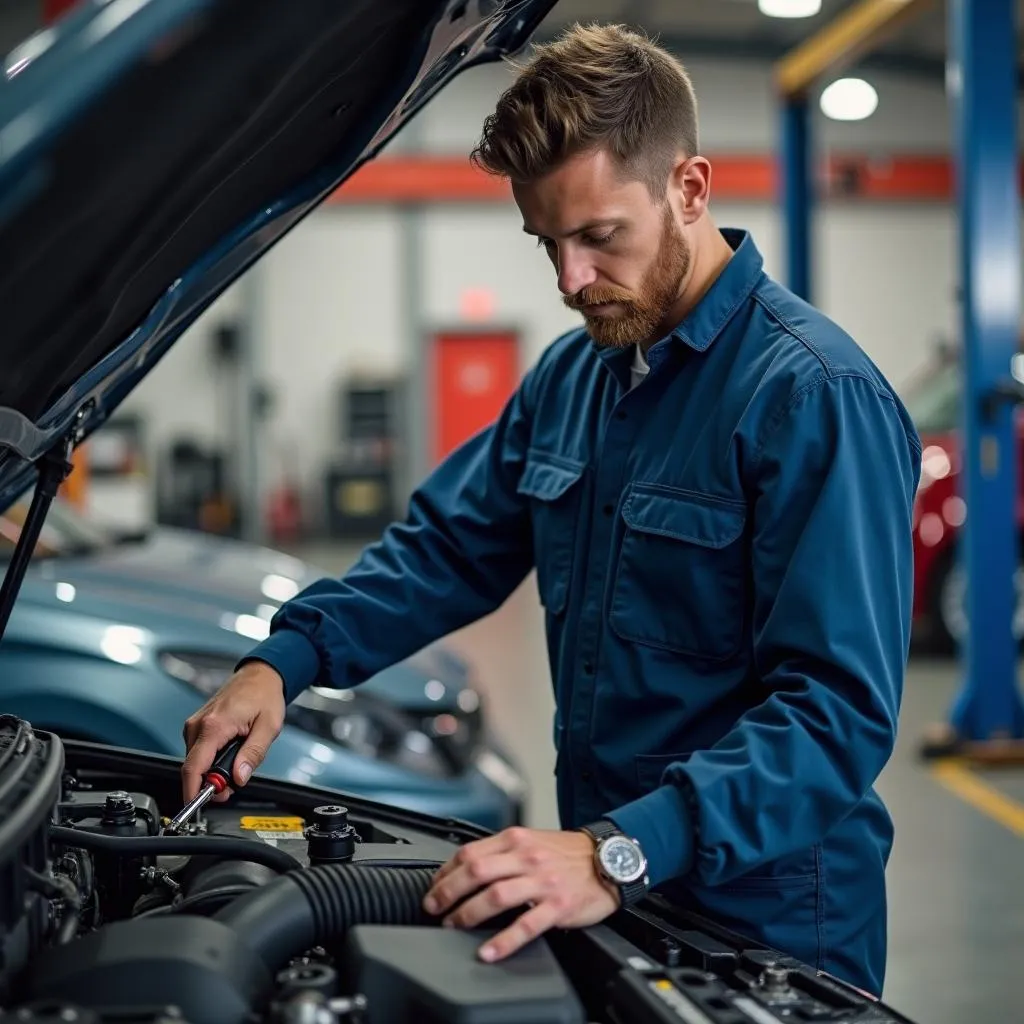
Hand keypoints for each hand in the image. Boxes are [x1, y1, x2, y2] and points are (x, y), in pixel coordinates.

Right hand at [181, 661, 285, 801]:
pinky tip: (231, 750)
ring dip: (214, 770)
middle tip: (236, 783)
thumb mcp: (268, 727)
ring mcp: (195, 724)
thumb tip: (239, 778)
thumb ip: (253, 755)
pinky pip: (199, 751)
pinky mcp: (197, 725)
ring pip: (196, 761)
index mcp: (214, 726)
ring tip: (239, 758)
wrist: (260, 676)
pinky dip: (212, 758)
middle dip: (212, 782)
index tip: (198, 805)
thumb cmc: (264, 696)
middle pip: (194, 768)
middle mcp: (198, 724)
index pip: (193, 768)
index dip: (193, 791)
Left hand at [422, 826, 618, 962]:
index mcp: (516, 840)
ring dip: (467, 913)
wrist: (608, 860)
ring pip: (495, 895)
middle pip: (475, 871)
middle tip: (433, 908)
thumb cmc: (568, 854)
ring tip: (453, 926)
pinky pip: (525, 925)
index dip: (445, 872)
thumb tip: (467, 867)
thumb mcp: (532, 840)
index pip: (469, 852)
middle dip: (447, 892)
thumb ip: (502, 851)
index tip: (434, 887)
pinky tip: (488, 951)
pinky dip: (503, 940)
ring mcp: (541, 881)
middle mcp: (526, 857)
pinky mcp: (557, 905)